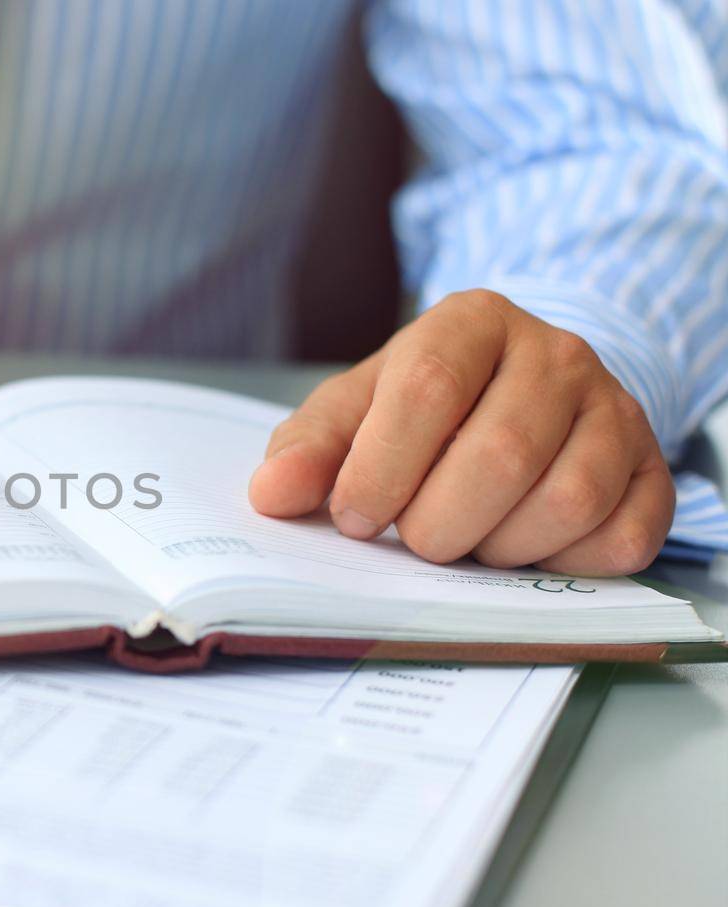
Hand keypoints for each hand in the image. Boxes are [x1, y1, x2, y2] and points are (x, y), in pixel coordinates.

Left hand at [249, 290, 672, 575]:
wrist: (521, 391)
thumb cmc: (426, 406)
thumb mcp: (358, 408)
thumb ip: (308, 448)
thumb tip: (271, 496)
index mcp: (471, 323)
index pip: (426, 388)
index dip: (380, 469)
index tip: (353, 517)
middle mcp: (556, 354)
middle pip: (499, 455)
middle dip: (437, 523)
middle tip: (415, 537)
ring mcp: (617, 409)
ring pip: (565, 501)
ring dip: (499, 547)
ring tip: (470, 537)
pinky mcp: (654, 468)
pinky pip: (623, 537)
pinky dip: (565, 563)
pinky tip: (526, 544)